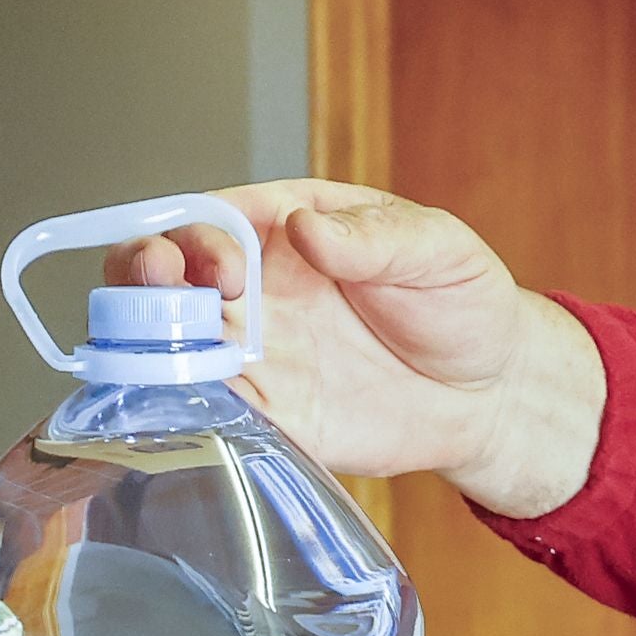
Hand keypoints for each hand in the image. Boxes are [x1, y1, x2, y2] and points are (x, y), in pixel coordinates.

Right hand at [113, 186, 609, 521]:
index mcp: (282, 229)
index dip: (193, 236)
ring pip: (167, 344)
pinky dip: (182, 411)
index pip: (208, 218)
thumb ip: (372, 236)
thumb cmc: (463, 302)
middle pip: (163, 277)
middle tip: (160, 292)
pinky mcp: (268, 417)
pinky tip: (185, 412)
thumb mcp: (435, 248)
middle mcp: (253, 289)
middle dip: (141, 278)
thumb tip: (305, 227)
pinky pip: (206, 412)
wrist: (493, 392)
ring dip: (147, 348)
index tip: (224, 267)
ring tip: (163, 358)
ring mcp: (255, 355)